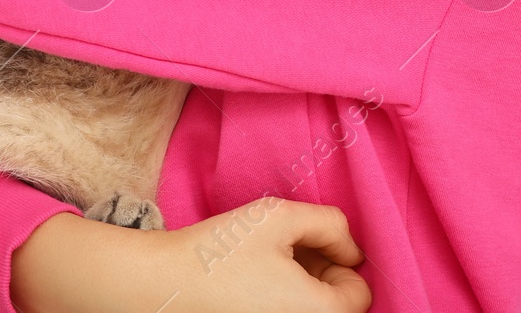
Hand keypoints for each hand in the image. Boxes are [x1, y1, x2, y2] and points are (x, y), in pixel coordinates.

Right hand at [164, 197, 371, 311]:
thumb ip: (331, 225)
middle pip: (336, 306)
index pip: (359, 293)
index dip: (337, 260)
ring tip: (263, 265)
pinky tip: (252, 284)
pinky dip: (278, 301)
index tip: (303, 245)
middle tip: (281, 250)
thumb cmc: (221, 251)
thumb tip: (351, 251)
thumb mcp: (281, 217)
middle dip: (318, 274)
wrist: (162, 286)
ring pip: (309, 310)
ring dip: (299, 288)